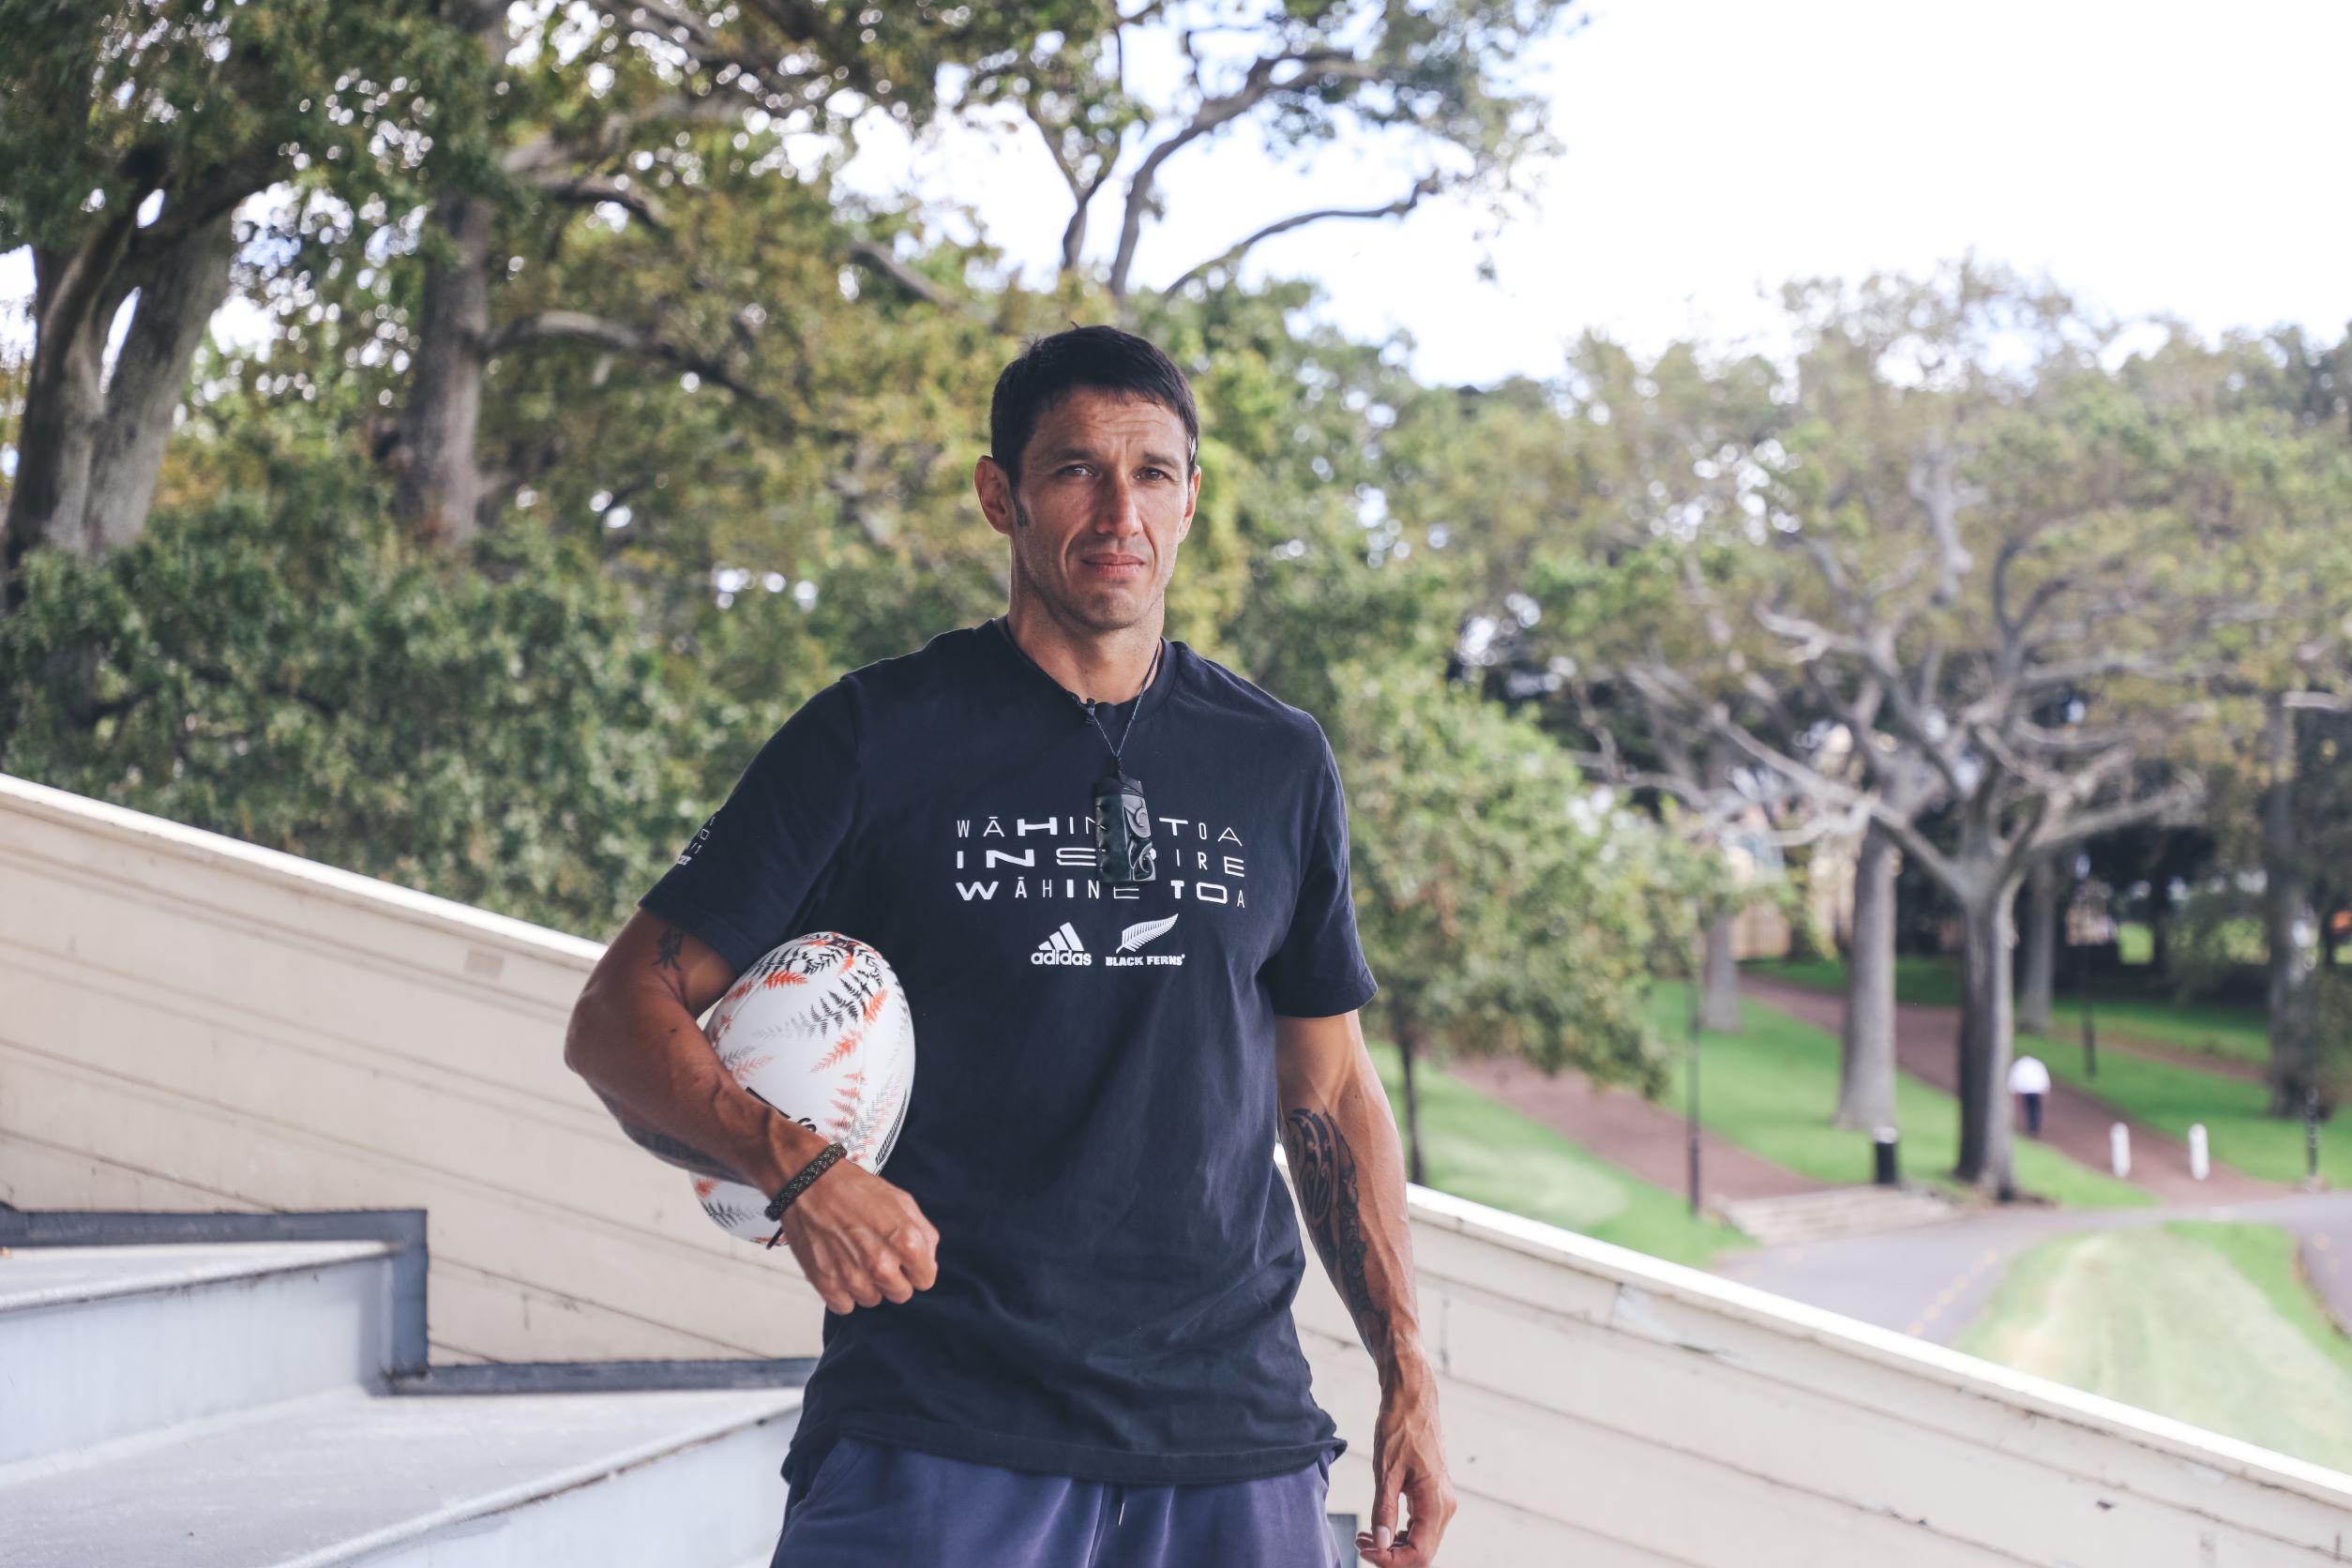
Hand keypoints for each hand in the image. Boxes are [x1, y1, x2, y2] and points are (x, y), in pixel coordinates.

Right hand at [775, 1159, 939, 1313]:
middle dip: (894, 1278)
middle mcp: (882, 1264)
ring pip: (872, 1300)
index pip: (925, 1280)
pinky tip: (840, 1269)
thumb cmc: (853, 1188)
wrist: (809, 1183)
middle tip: (878, 1256)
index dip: (916, 1268)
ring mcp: (853, 1278)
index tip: (905, 1260)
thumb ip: (923, 1232)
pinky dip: (843, 1292)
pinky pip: (845, 1306)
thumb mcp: (901, 1200)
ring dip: (867, 1285)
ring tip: (855, 1257)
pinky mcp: (827, 1284)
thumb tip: (928, 1259)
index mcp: (906, 1242)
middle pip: (900, 1294)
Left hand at [1356, 1381, 1453, 1565]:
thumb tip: (1380, 1543)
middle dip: (1390, 1556)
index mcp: (1437, 1504)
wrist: (1413, 1399)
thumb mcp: (1386, 1471)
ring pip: (1421, 1541)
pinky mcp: (1433, 1494)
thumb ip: (1384, 1510)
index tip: (1365, 1549)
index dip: (1391, 1560)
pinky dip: (1399, 1533)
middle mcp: (1444, 1507)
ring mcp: (1440, 1501)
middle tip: (1360, 1544)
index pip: (1419, 1554)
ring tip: (1363, 1537)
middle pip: (1422, 1553)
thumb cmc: (1400, 1428)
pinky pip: (1419, 1526)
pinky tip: (1377, 1527)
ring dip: (1393, 1546)